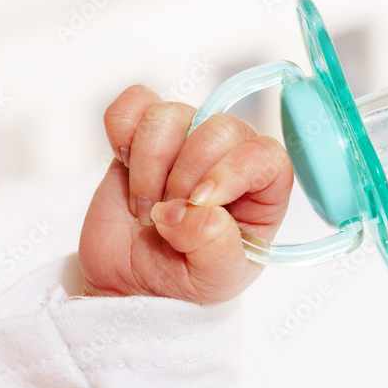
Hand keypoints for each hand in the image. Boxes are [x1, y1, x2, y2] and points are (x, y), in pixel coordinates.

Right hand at [78, 85, 293, 302]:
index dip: (232, 171)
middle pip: (217, 127)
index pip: (264, 154)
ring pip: (170, 115)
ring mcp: (185, 141)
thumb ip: (215, 247)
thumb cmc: (184, 278)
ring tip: (147, 207)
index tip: (200, 202)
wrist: (130, 284)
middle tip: (167, 216)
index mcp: (262, 190)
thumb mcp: (215, 279)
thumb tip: (193, 211)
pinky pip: (134, 103)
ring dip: (149, 165)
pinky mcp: (142, 135)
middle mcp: (228, 156)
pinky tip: (125, 167)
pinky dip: (122, 133)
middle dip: (184, 175)